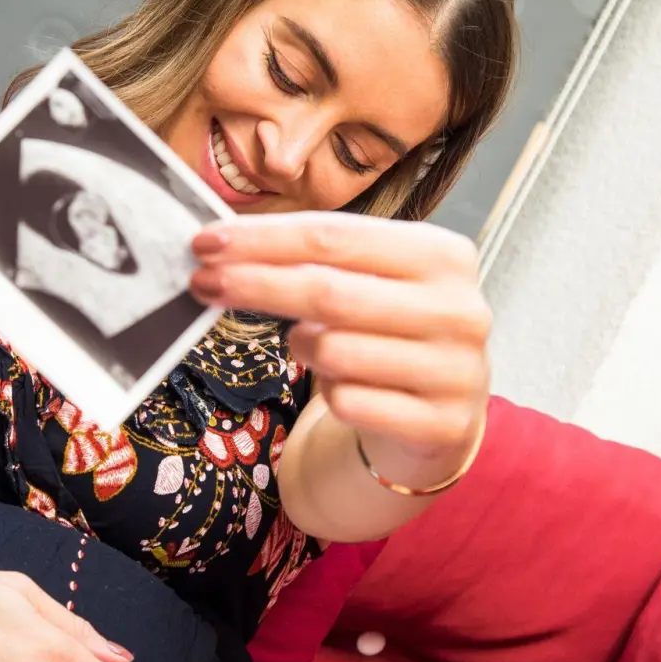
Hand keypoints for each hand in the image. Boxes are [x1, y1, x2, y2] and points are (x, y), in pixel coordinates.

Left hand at [190, 212, 490, 459]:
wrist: (443, 412)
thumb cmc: (391, 332)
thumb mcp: (371, 281)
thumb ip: (317, 259)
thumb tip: (225, 246)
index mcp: (443, 254)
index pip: (334, 236)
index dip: (263, 238)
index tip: (205, 243)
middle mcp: (459, 309)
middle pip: (327, 291)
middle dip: (254, 285)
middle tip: (200, 284)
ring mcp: (456, 370)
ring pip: (333, 352)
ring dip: (302, 346)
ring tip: (309, 345)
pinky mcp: (442, 425)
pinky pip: (348, 403)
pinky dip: (329, 395)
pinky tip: (341, 388)